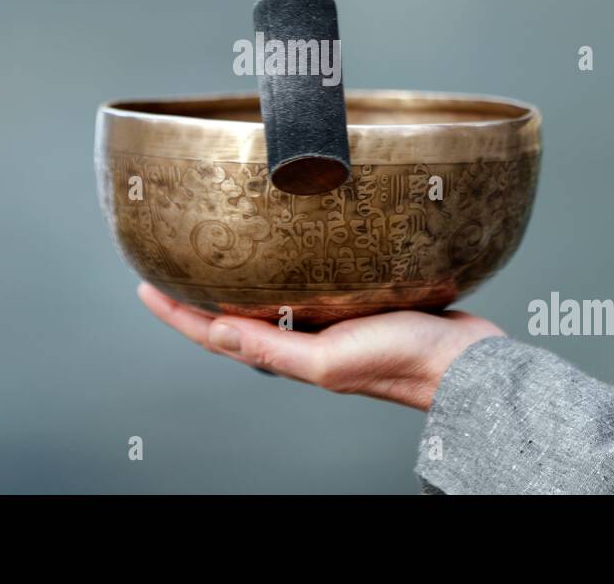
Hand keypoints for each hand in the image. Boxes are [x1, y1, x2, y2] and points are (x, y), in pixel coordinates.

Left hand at [137, 282, 502, 410]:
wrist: (467, 364)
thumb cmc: (404, 363)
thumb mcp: (328, 359)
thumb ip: (273, 348)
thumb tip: (217, 330)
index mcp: (292, 356)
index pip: (218, 335)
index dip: (178, 313)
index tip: (146, 286)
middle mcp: (305, 339)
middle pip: (238, 317)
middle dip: (203, 295)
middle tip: (173, 264)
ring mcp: (332, 323)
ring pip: (272, 299)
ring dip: (242, 281)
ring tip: (222, 253)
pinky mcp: (360, 302)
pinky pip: (311, 284)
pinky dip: (289, 269)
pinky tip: (293, 250)